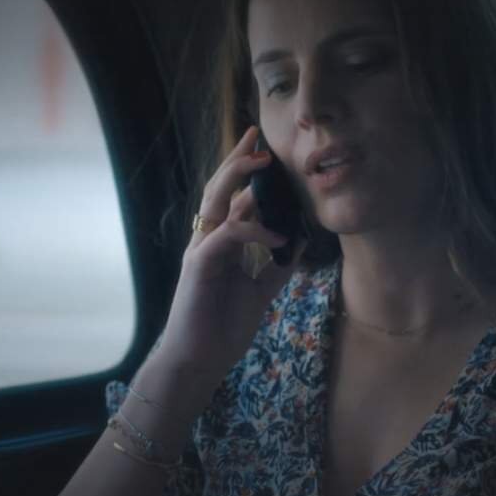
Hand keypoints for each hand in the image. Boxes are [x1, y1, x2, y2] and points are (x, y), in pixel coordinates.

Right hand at [163, 124, 306, 373]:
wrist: (198, 360)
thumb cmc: (221, 328)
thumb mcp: (259, 292)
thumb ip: (275, 267)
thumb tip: (297, 242)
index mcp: (220, 244)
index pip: (232, 199)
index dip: (247, 174)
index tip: (266, 150)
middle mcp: (207, 240)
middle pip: (218, 188)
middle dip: (238, 160)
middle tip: (257, 136)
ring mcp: (200, 250)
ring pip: (215, 202)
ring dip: (238, 177)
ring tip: (264, 161)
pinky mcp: (199, 265)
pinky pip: (227, 236)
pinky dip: (254, 230)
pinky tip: (278, 235)